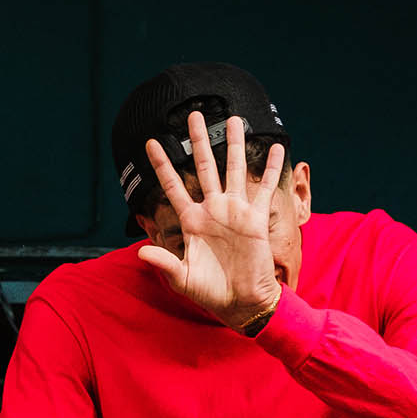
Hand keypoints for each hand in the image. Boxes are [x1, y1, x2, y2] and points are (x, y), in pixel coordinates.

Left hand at [136, 112, 284, 330]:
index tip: (150, 142)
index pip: (172, 187)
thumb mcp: (182, 279)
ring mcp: (234, 212)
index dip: (162, 165)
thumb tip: (140, 253)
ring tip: (233, 119)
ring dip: (234, 145)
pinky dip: (271, 169)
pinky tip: (276, 148)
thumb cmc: (210, 293)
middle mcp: (212, 210)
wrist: (242, 302)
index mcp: (191, 221)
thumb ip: (164, 263)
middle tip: (193, 115)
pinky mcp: (256, 218)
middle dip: (197, 141)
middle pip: (203, 167)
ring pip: (234, 169)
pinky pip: (264, 188)